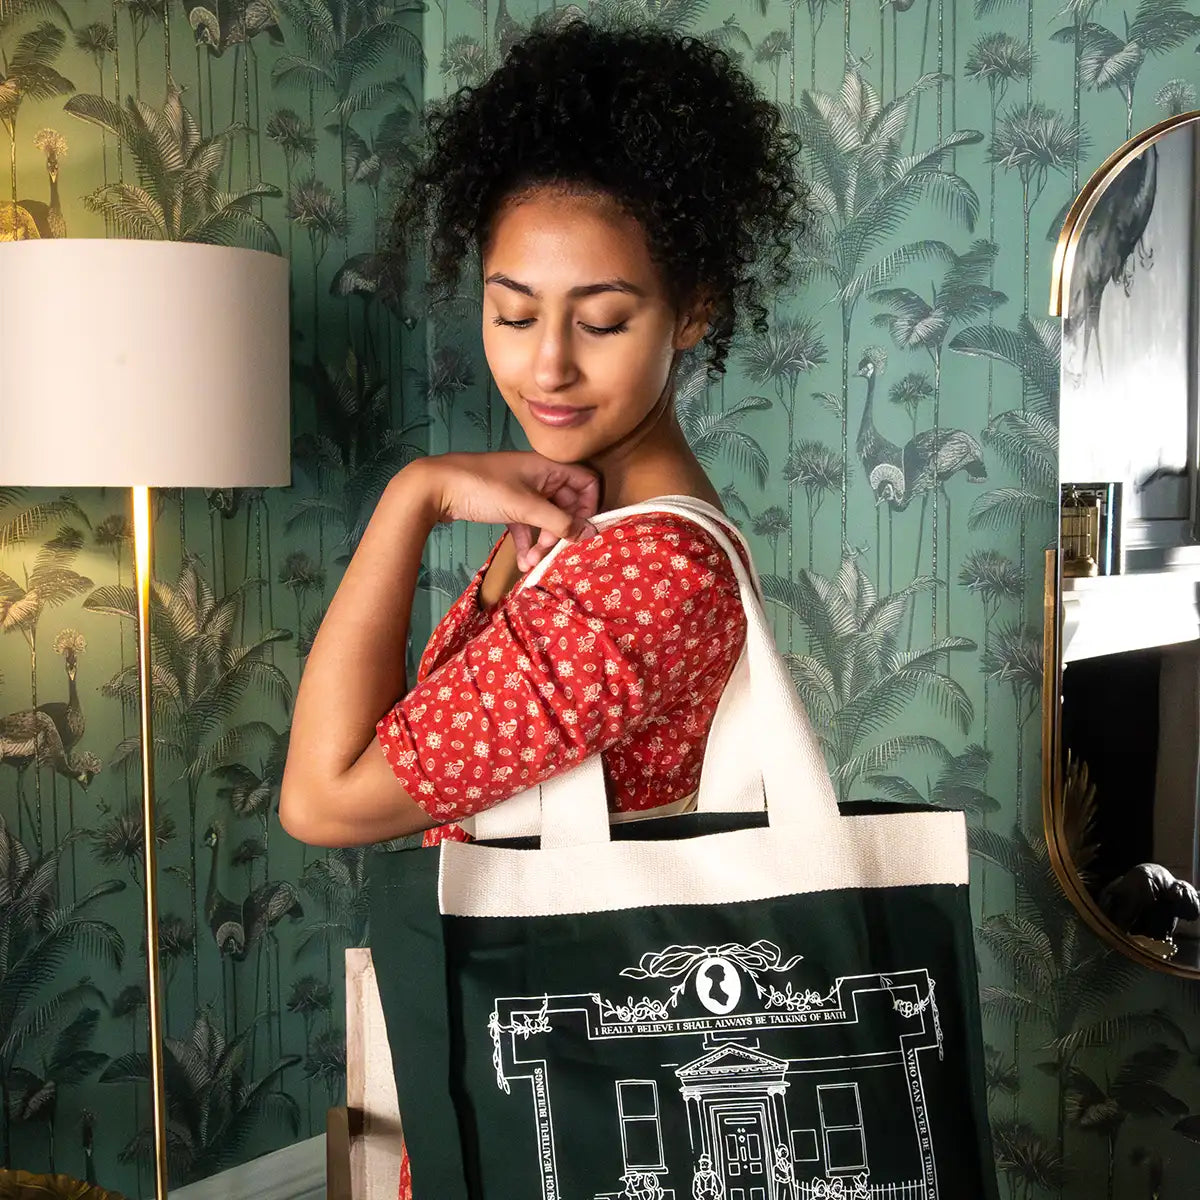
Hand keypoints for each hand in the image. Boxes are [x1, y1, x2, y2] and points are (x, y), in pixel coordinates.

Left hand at [414, 452, 600, 571]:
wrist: (436, 487)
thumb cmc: (484, 488)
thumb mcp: (526, 506)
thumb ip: (560, 522)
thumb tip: (591, 534)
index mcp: (548, 467)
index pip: (585, 483)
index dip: (588, 507)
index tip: (580, 531)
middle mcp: (539, 476)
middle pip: (566, 506)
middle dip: (559, 532)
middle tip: (549, 551)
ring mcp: (523, 491)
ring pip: (545, 519)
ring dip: (542, 542)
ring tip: (531, 561)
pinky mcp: (507, 505)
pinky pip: (526, 525)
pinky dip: (525, 543)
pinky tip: (521, 562)